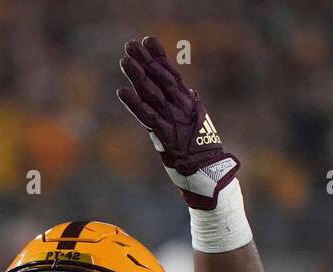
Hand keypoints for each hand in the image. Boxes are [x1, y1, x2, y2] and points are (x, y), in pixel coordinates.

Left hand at [116, 35, 239, 208]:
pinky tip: (122, 91)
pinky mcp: (166, 134)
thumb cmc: (201, 148)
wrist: (210, 170)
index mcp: (189, 101)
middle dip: (144, 61)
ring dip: (138, 77)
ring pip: (152, 93)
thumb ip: (188, 104)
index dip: (158, 57)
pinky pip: (147, 116)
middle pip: (159, 79)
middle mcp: (181, 106)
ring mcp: (174, 119)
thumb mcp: (197, 120)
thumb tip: (185, 89)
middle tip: (131, 44)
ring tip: (125, 61)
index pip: (171, 74)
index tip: (148, 40)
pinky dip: (134, 103)